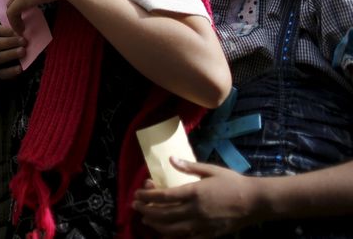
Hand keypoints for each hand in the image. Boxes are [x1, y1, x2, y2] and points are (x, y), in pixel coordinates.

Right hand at [0, 24, 25, 79]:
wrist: (29, 62)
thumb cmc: (23, 43)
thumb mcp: (20, 32)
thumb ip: (18, 27)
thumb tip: (21, 23)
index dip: (5, 31)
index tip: (17, 31)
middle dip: (10, 42)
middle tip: (24, 41)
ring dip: (11, 54)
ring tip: (23, 52)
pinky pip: (1, 74)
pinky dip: (10, 71)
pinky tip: (20, 68)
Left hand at [133, 158, 259, 237]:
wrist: (255, 202)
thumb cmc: (232, 182)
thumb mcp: (210, 170)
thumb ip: (189, 166)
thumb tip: (170, 159)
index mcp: (194, 192)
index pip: (163, 196)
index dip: (147, 196)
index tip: (137, 194)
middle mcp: (195, 210)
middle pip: (163, 214)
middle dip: (146, 210)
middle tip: (135, 206)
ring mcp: (201, 225)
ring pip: (171, 229)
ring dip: (155, 224)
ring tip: (145, 218)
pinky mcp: (208, 235)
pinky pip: (185, 238)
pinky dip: (171, 236)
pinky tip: (163, 233)